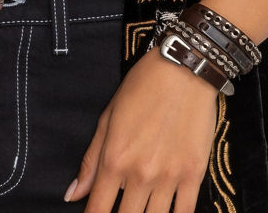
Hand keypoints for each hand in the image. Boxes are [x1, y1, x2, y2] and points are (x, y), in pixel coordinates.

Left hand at [63, 46, 218, 212]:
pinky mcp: (194, 175)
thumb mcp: (108, 117)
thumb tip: (72, 194)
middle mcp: (140, 174)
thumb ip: (91, 161)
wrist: (183, 68)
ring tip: (141, 208)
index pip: (98, 210)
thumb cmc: (142, 87)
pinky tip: (165, 212)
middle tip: (120, 209)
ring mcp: (169, 177)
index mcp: (115, 159)